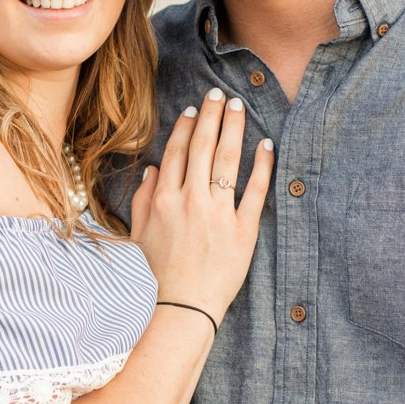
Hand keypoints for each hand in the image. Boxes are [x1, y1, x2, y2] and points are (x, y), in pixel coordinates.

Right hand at [129, 87, 272, 322]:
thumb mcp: (137, 235)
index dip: (185, 126)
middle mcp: (189, 200)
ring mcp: (217, 213)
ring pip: (226, 159)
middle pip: (201, 146)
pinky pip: (255, 190)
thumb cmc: (155, 276)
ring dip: (233, 128)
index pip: (176, 151)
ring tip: (238, 106)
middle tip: (219, 94)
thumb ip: (142, 199)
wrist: (179, 309)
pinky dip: (262, 165)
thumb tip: (152, 169)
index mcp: (162, 199)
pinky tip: (266, 145)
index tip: (193, 109)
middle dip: (211, 115)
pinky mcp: (243, 229)